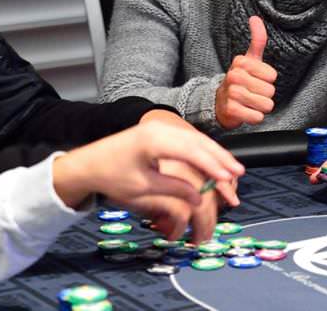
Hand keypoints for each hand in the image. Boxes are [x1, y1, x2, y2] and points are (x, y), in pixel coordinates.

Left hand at [51, 119, 243, 225]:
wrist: (88, 163)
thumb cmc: (111, 176)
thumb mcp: (142, 187)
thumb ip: (174, 189)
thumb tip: (200, 197)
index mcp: (153, 140)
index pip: (191, 151)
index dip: (212, 165)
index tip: (228, 178)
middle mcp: (159, 129)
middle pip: (198, 142)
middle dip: (220, 159)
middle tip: (238, 174)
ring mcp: (160, 128)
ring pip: (196, 139)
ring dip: (215, 155)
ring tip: (233, 170)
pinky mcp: (160, 133)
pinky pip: (188, 140)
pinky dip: (204, 152)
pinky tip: (214, 162)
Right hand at [215, 16, 276, 128]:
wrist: (219, 103)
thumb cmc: (240, 80)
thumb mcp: (249, 60)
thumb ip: (257, 40)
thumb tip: (255, 17)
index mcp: (241, 62)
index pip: (272, 76)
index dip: (267, 81)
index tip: (256, 80)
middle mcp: (235, 76)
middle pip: (270, 91)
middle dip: (265, 95)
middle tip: (252, 93)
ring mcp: (232, 93)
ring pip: (266, 105)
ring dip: (261, 107)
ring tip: (250, 103)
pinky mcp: (231, 111)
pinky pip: (257, 117)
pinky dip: (255, 117)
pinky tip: (246, 112)